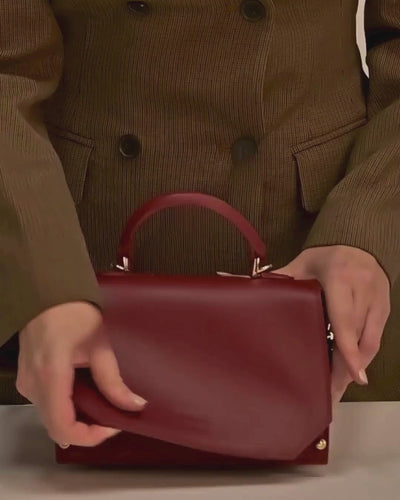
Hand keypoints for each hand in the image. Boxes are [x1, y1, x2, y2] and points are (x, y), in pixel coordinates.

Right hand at [16, 302, 146, 447]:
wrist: (48, 293)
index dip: (90, 436)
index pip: (63, 427)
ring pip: (51, 418)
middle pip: (56, 427)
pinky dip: (67, 407)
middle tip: (113, 416)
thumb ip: (114, 379)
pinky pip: (46, 405)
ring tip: (103, 405)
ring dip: (77, 418)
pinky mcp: (27, 378)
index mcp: (50, 376)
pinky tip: (86, 395)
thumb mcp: (100, 344)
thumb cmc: (73, 312)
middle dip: (87, 428)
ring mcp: (26, 382)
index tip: (113, 425)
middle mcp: (32, 385)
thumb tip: (135, 405)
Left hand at [273, 246, 390, 403]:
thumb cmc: (326, 256)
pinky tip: (351, 370)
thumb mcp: (301, 264)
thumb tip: (238, 281)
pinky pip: (376, 337)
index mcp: (340, 278)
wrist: (360, 242)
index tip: (355, 377)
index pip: (345, 319)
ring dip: (355, 367)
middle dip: (346, 369)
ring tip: (338, 388)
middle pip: (358, 338)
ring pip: (371, 342)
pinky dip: (363, 355)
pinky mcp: (385, 308)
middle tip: (331, 394)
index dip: (349, 350)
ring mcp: (378, 300)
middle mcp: (364, 290)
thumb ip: (278, 277)